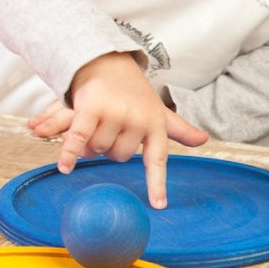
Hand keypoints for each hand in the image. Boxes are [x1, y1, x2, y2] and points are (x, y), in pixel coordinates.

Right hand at [27, 53, 208, 208]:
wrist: (106, 62)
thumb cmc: (133, 91)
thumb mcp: (157, 109)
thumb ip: (177, 128)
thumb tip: (203, 139)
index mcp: (155, 122)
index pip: (157, 158)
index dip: (157, 183)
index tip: (158, 205)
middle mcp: (137, 118)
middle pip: (119, 156)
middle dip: (110, 147)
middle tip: (109, 127)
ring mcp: (114, 113)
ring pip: (99, 149)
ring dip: (91, 144)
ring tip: (93, 124)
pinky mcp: (91, 109)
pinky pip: (80, 139)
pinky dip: (70, 153)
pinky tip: (65, 167)